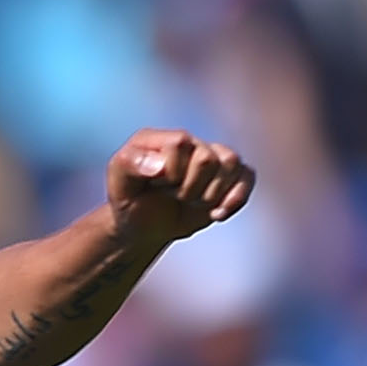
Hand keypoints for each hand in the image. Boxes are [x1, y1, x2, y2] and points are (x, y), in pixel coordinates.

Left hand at [107, 131, 255, 246]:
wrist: (142, 226)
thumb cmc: (130, 200)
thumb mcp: (119, 182)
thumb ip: (130, 163)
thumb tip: (160, 164)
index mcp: (161, 139)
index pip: (181, 143)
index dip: (172, 172)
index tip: (157, 186)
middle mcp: (190, 143)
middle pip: (207, 157)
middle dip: (190, 188)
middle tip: (174, 197)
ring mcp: (211, 159)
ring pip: (230, 161)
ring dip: (211, 194)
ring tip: (192, 203)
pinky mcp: (228, 178)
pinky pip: (247, 176)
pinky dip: (236, 197)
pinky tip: (217, 214)